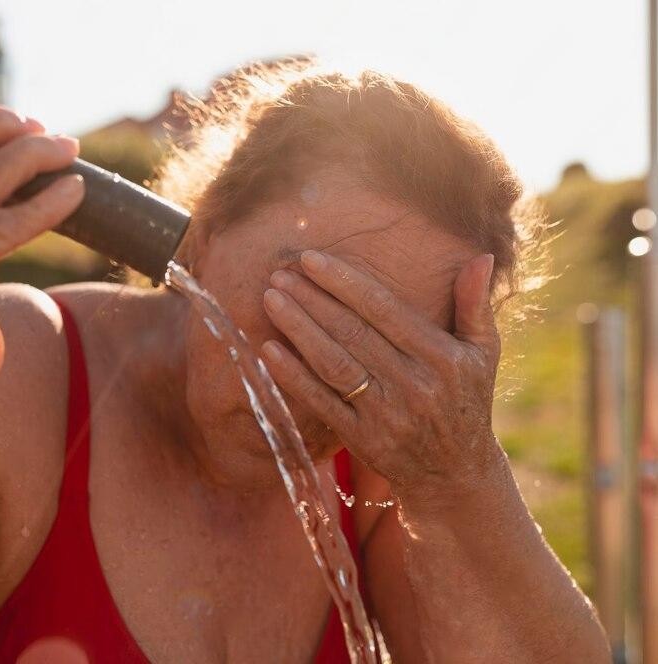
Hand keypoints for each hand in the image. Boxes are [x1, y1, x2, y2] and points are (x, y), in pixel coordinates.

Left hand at [260, 250, 502, 503]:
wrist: (454, 473)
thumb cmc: (466, 399)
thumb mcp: (483, 353)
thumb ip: (475, 305)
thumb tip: (481, 256)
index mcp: (442, 358)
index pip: (384, 310)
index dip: (345, 283)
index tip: (311, 260)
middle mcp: (415, 385)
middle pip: (352, 333)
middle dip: (312, 300)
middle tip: (279, 273)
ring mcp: (386, 415)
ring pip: (333, 364)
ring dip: (298, 329)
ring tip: (271, 300)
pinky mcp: (363, 439)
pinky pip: (322, 402)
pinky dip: (293, 376)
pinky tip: (269, 350)